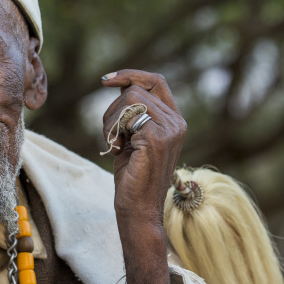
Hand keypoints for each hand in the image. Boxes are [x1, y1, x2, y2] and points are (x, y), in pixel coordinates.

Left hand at [102, 69, 185, 228]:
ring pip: (128, 99)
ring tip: (115, 145)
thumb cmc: (133, 177)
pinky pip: (125, 115)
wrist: (138, 209)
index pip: (155, 81)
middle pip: (135, 89)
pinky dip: (112, 132)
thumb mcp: (133, 138)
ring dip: (110, 121)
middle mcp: (177, 121)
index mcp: (174, 120)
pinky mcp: (156, 137)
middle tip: (112, 137)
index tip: (106, 79)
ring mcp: (169, 129)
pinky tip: (117, 151)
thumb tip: (121, 85)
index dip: (130, 74)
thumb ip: (133, 114)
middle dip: (112, 110)